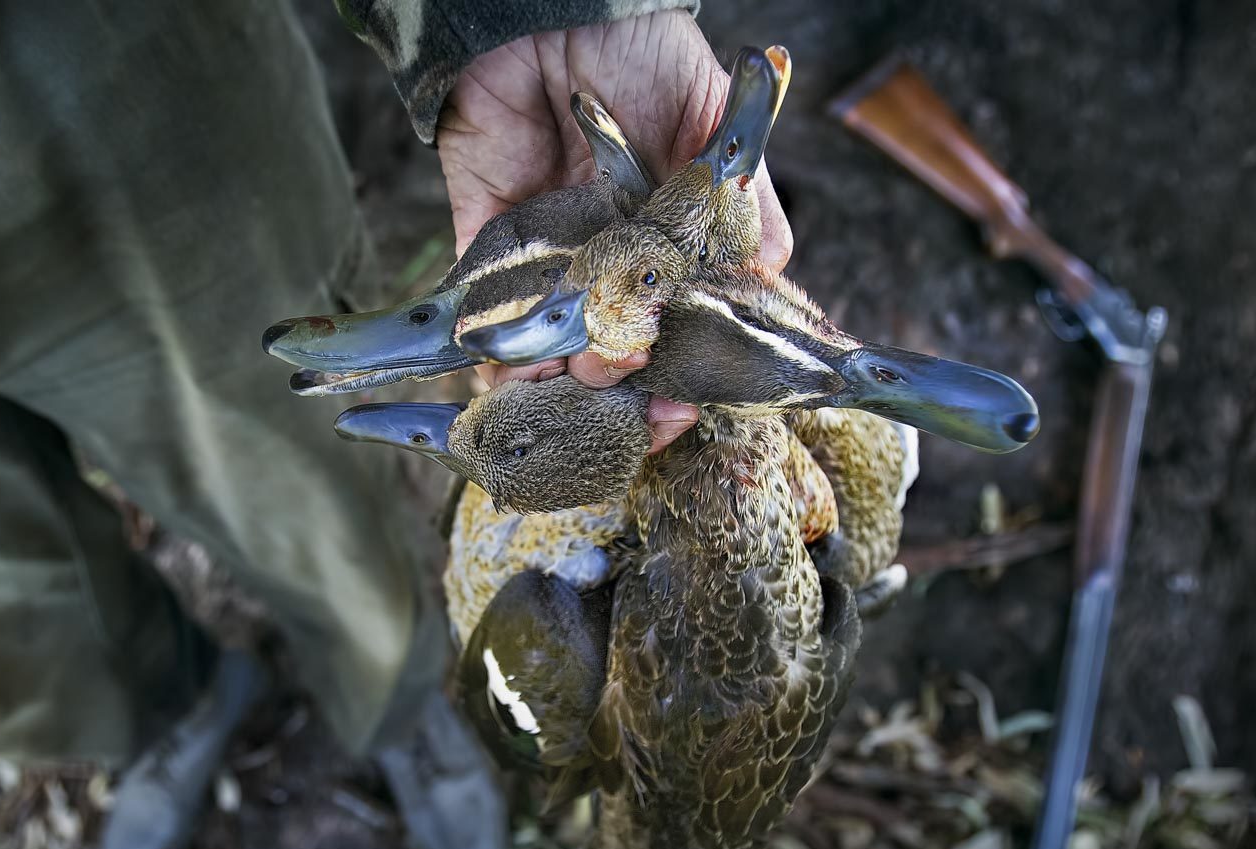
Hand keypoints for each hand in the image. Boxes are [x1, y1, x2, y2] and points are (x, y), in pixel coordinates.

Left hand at [438, 10, 792, 452]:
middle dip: (617, 386)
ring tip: (576, 368)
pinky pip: (487, 320)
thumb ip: (741, 205)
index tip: (682, 403)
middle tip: (623, 376)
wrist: (548, 13)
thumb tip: (769, 281)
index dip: (680, 378)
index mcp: (666, 247)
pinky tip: (516, 369)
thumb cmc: (637, 56)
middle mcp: (608, 266)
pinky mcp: (489, 249)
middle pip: (611, 358)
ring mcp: (549, 264)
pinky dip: (497, 354)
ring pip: (551, 354)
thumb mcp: (712, 125)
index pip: (675, 333)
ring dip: (560, 378)